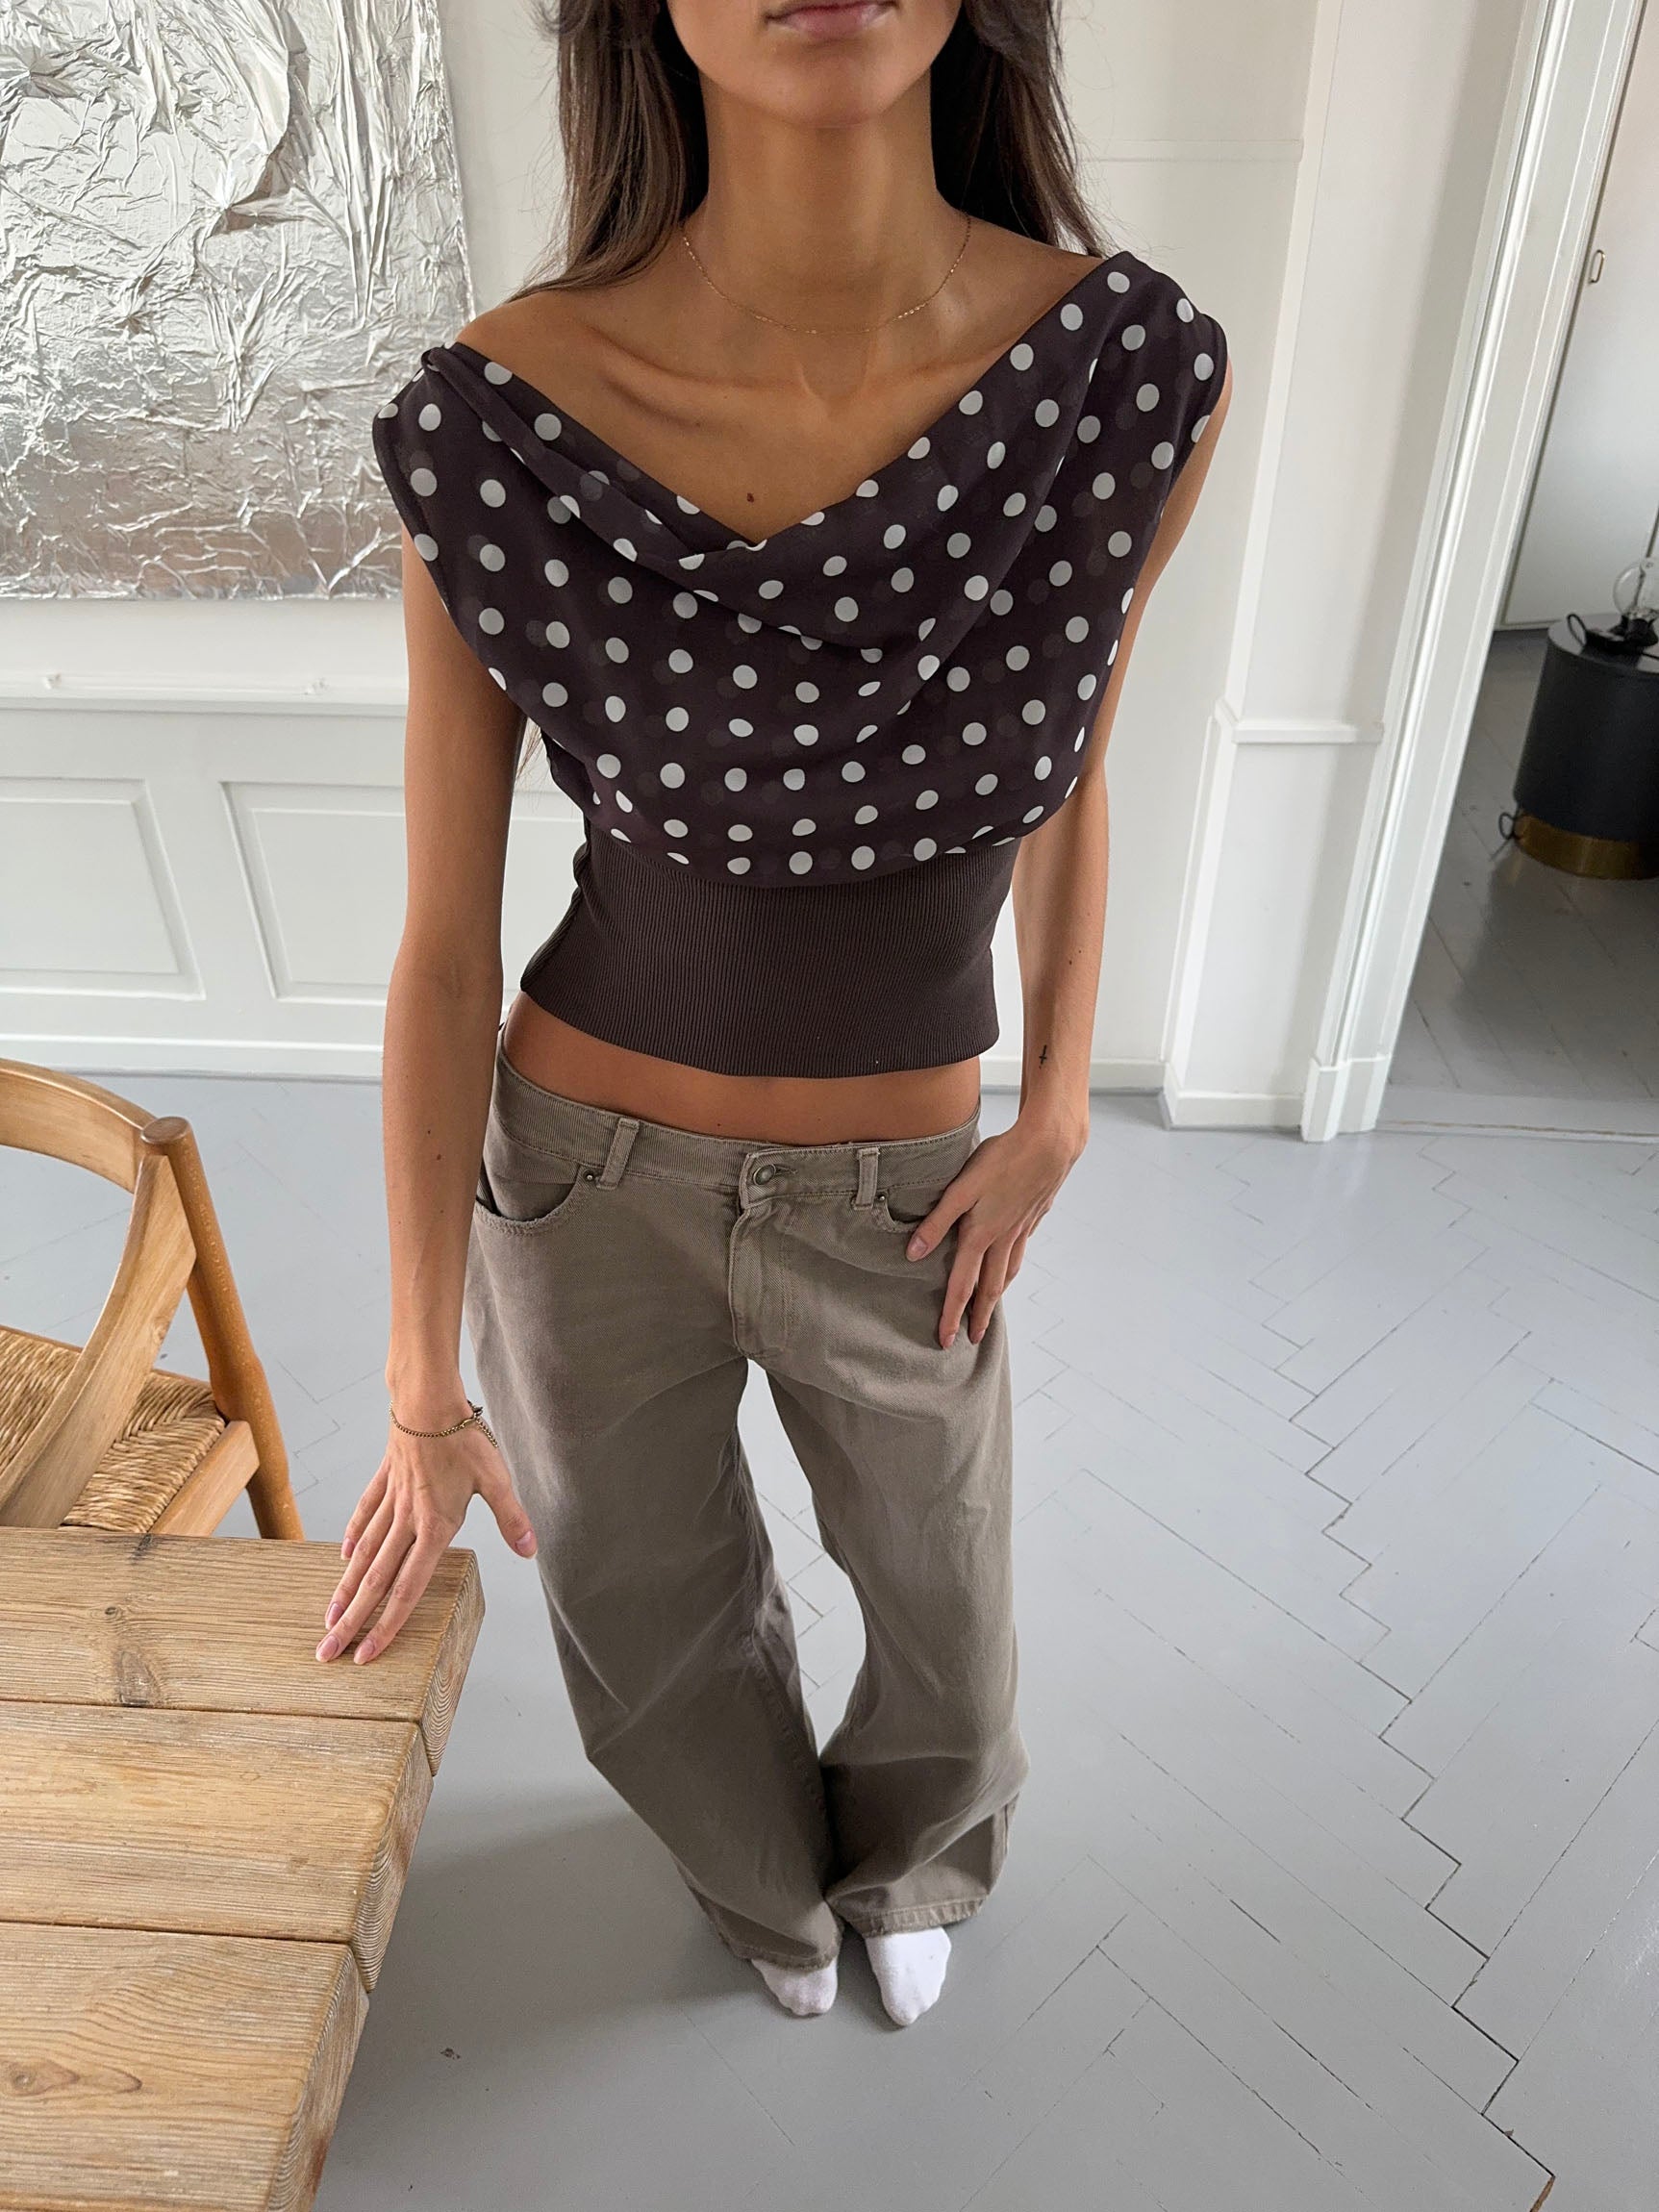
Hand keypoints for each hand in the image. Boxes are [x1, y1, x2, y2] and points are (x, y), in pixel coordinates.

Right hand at [317, 1408, 535, 1664]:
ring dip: (345, 1588)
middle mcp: (407, 1521)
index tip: (367, 1654)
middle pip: (375, 1581)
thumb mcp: (496, 1479)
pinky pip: (365, 1514)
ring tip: (329, 1618)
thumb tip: (530, 1550)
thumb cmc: (463, 1438)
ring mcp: (391, 1501)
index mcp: (433, 1528)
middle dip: (353, 1622)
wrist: (427, 1400)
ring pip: (363, 1554)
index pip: (407, 1589)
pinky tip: (345, 1556)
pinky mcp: (384, 1480)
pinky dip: (354, 1536)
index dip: (388, 1624)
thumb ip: (511, 1518)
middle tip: (328, 1653)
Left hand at [906, 1111, 1087, 1349]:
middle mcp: (1003, 1239)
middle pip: (990, 1288)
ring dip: (998, 1294)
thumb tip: (913, 1254)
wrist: (1050, 1144)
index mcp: (981, 1234)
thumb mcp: (961, 1188)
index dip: (952, 1314)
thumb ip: (937, 1222)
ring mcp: (1021, 1230)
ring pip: (1008, 1271)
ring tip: (991, 1308)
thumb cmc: (1003, 1159)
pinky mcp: (1032, 1217)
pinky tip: (1010, 1262)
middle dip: (979, 1316)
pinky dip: (1012, 1266)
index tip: (945, 1339)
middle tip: (972, 1338)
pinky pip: (1020, 1251)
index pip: (962, 1285)